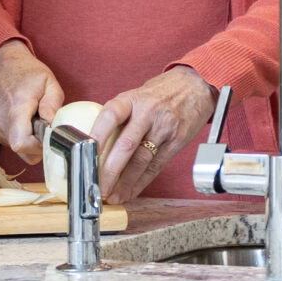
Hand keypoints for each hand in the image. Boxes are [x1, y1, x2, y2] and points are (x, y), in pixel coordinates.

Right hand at [0, 40, 64, 160]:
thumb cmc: (24, 71)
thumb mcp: (48, 81)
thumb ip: (53, 104)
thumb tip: (54, 126)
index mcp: (16, 108)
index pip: (22, 143)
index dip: (39, 147)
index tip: (48, 136)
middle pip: (22, 150)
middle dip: (37, 144)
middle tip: (43, 126)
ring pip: (16, 148)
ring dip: (28, 138)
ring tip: (30, 118)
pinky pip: (9, 142)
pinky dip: (19, 135)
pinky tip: (21, 119)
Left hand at [95, 67, 216, 204]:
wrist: (196, 85)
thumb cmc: (161, 92)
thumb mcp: (137, 95)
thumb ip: (120, 116)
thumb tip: (95, 142)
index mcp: (133, 99)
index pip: (111, 116)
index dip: (98, 135)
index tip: (85, 153)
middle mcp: (149, 113)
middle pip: (126, 145)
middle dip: (110, 170)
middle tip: (98, 186)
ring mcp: (165, 128)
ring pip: (142, 160)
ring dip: (126, 182)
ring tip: (113, 196)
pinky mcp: (177, 141)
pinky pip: (157, 165)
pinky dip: (142, 181)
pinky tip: (131, 191)